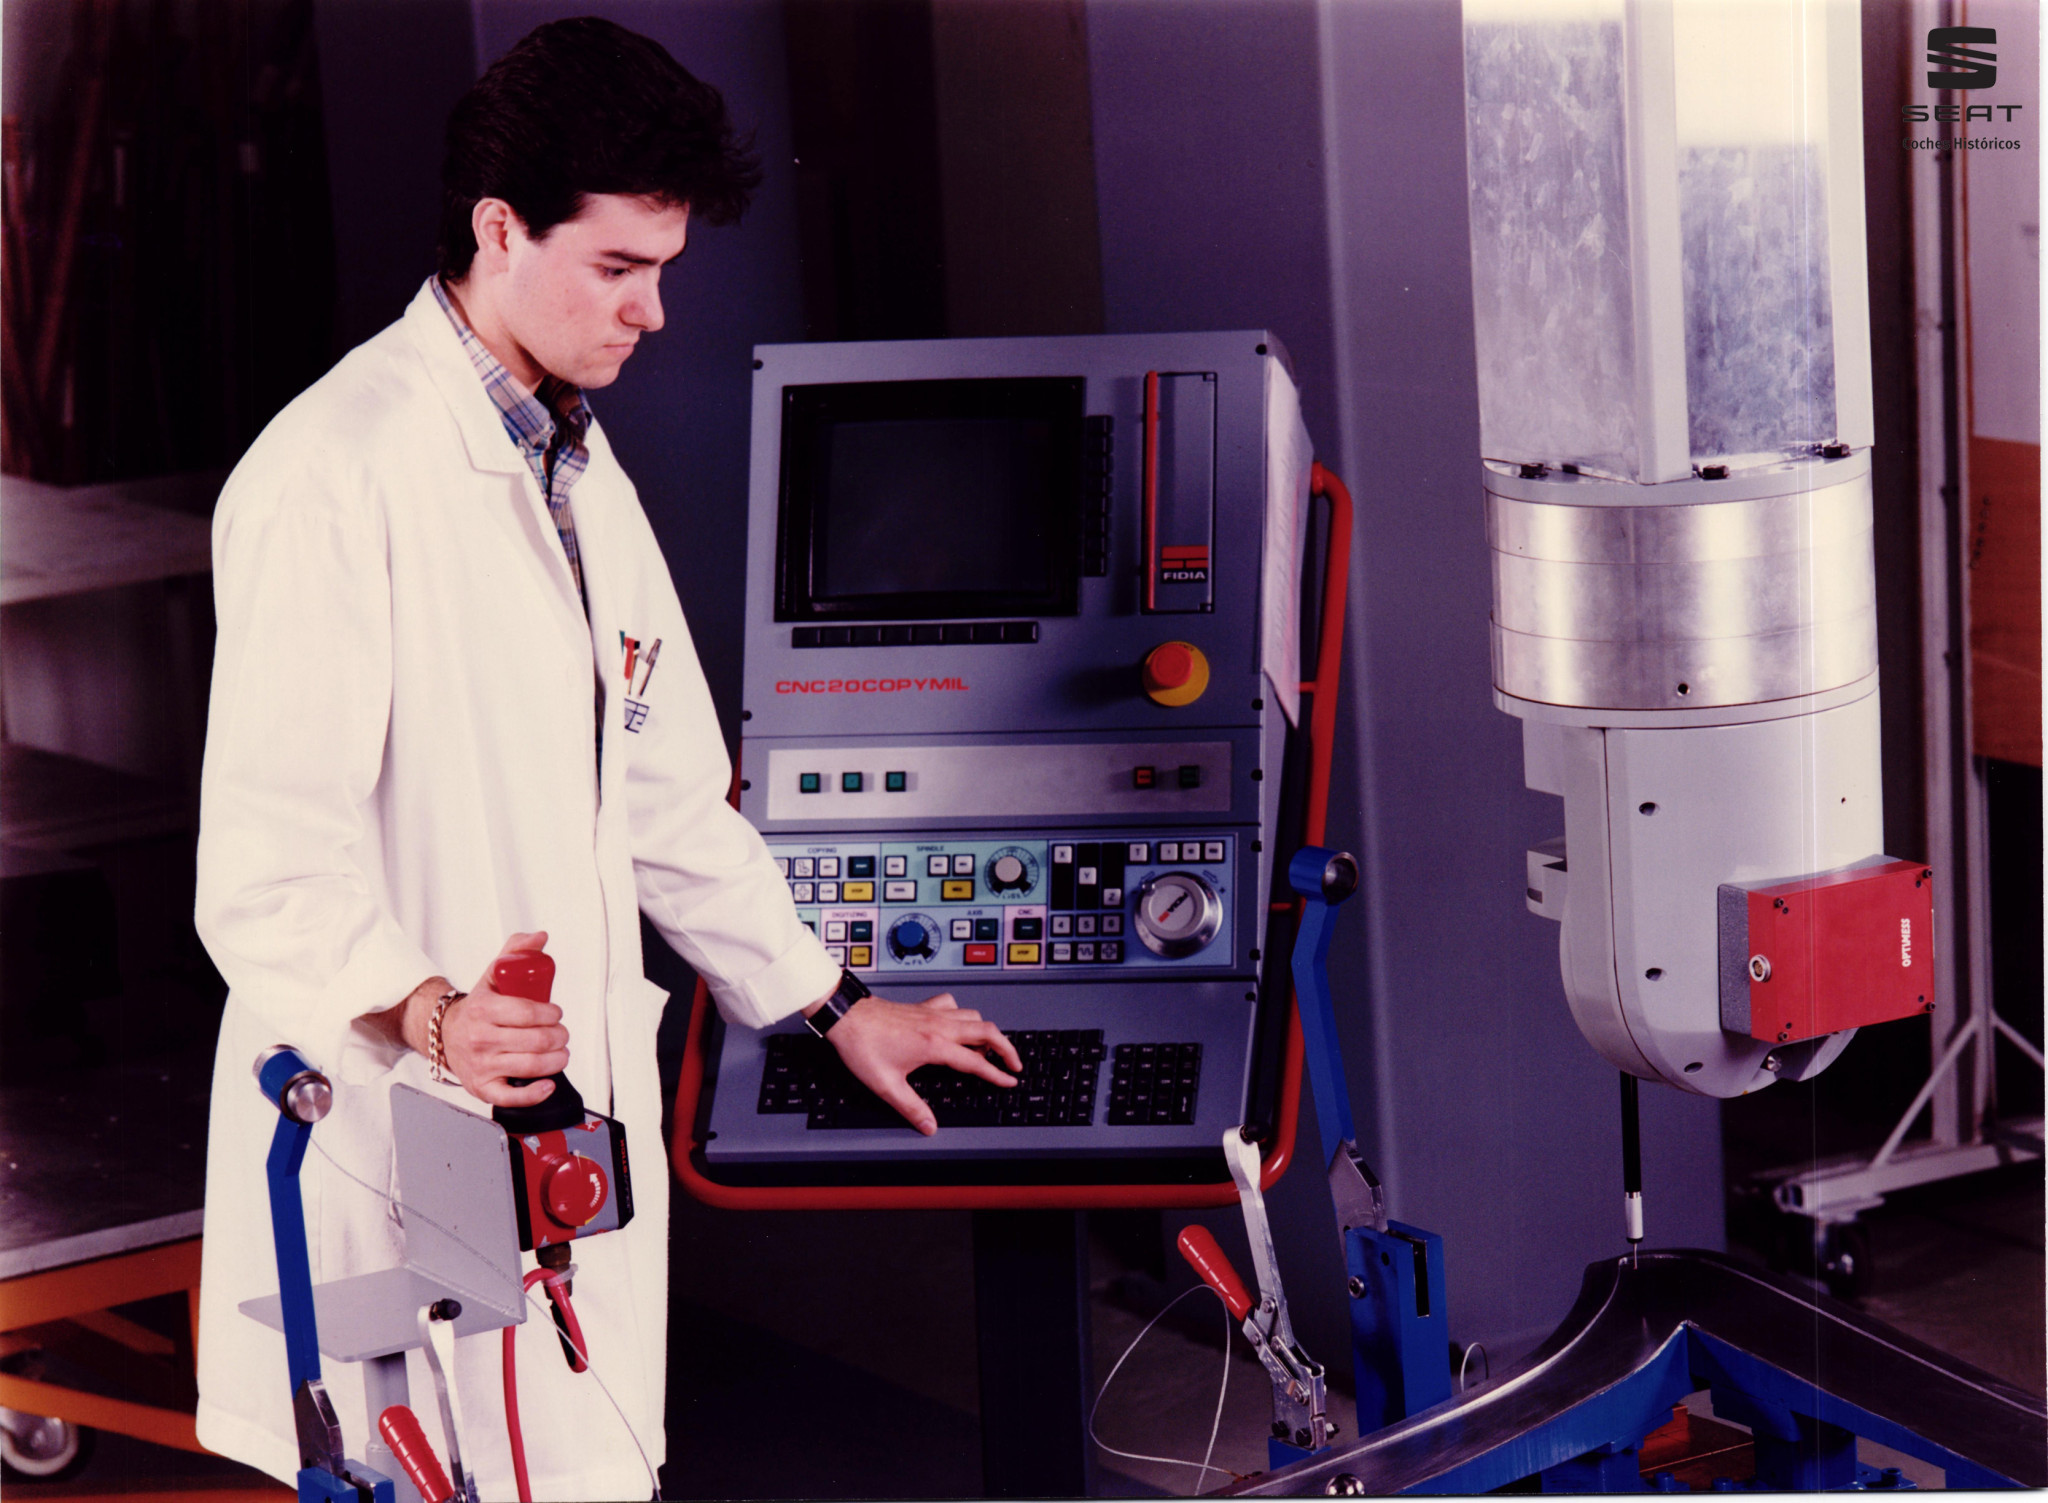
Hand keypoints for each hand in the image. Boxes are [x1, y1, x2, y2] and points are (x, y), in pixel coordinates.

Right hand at [409, 932, 569, 1108]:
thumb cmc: (478, 1008)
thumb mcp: (493, 975)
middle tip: (561, 1033)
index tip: (556, 1013)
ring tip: (560, 1052)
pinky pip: (512, 1098)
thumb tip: (540, 937)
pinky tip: (548, 1084)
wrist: (445, 1035)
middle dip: (560, 1036)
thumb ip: (517, 951)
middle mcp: (481, 1039)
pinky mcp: (482, 1089)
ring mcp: (482, 1066)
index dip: (552, 1013)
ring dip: (557, 1059)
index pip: (529, 1012)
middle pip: (536, 1040)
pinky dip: (535, 1094)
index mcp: (484, 1010)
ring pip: (531, 1066)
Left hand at [821, 992, 1022, 1134]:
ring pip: (974, 1016)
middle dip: (1006, 1048)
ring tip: (989, 1048)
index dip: (997, 1075)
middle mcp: (939, 1026)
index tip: (1010, 1081)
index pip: (976, 1063)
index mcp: (935, 1046)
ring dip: (987, 1031)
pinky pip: (953, 1005)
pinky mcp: (923, 1007)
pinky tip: (958, 1023)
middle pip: (987, 1031)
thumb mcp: (886, 1085)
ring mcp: (932, 1013)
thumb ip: (911, 1108)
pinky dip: (963, 1014)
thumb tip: (929, 1126)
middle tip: (1014, 1063)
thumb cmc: (863, 1046)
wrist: (847, 1017)